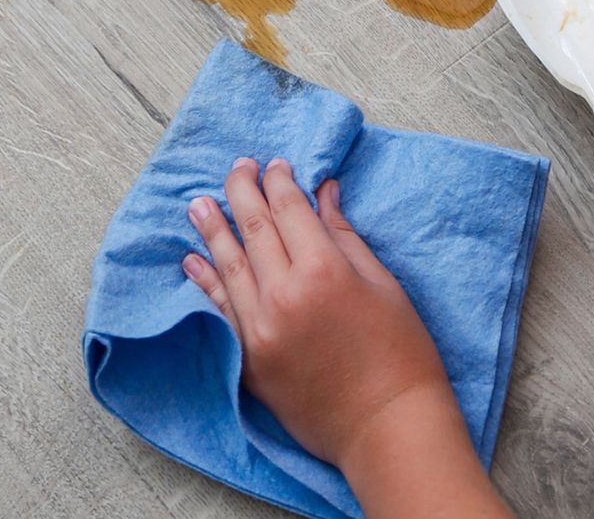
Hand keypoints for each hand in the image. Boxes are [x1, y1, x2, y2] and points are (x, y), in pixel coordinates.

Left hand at [185, 159, 511, 517]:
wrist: (387, 427)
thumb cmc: (400, 353)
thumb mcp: (382, 284)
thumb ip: (344, 236)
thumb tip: (322, 193)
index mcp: (323, 271)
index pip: (289, 210)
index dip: (280, 182)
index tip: (275, 165)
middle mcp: (283, 296)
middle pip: (253, 229)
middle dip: (242, 192)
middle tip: (236, 168)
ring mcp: (259, 330)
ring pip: (227, 266)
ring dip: (211, 230)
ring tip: (197, 203)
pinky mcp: (249, 360)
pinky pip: (220, 311)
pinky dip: (205, 283)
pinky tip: (193, 262)